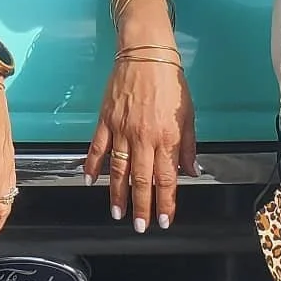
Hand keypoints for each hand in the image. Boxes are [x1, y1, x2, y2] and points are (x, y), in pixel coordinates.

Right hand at [84, 57, 195, 231]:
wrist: (146, 55)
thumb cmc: (170, 82)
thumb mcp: (187, 114)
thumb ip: (188, 146)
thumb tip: (191, 171)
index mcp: (166, 137)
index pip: (166, 179)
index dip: (165, 202)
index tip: (163, 220)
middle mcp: (143, 137)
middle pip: (141, 180)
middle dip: (141, 206)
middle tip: (140, 226)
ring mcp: (122, 129)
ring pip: (118, 169)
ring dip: (117, 193)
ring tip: (117, 212)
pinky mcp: (106, 119)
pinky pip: (98, 147)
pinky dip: (92, 164)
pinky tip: (90, 179)